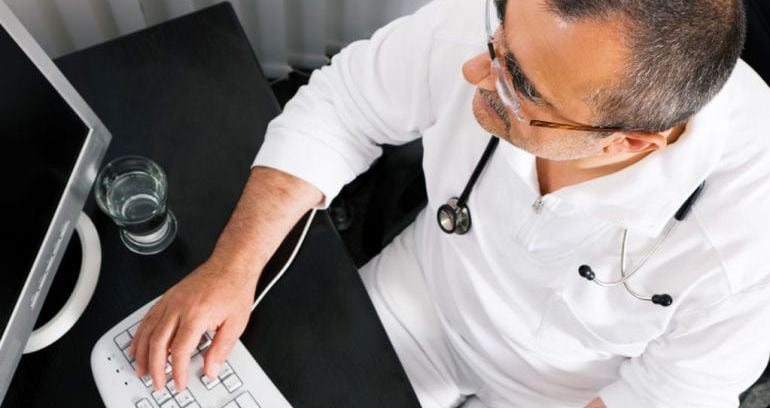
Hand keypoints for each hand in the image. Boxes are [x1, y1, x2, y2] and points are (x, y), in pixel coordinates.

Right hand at [128, 256, 256, 390]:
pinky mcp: (168, 296)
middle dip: (155, 367)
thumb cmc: (235, 288)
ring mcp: (171, 300)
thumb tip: (210, 369)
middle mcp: (179, 306)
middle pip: (158, 342)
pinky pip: (148, 317)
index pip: (180, 350)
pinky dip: (140, 334)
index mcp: (196, 314)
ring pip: (148, 330)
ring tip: (142, 369)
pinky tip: (138, 344)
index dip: (177, 370)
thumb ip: (221, 349)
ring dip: (142, 352)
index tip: (179, 382)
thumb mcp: (236, 323)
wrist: (231, 264)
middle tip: (157, 382)